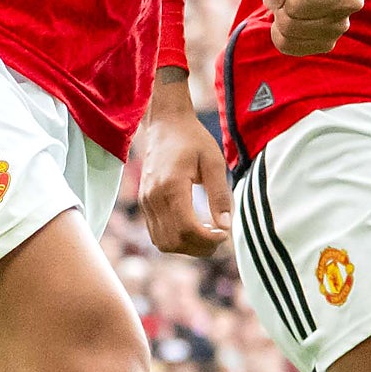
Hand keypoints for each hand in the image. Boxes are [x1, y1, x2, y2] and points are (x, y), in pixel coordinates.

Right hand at [134, 75, 231, 258]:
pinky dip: (175, 240)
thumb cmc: (193, 140)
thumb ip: (220, 194)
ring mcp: (146, 201)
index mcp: (171, 186)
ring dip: (187, 247)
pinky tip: (193, 229)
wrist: (166, 124)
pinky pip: (156, 234)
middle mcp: (153, 197)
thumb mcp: (213, 162)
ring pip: (163, 242)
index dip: (207, 240)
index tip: (225, 234)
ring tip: (207, 235)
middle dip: (200, 247)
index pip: (186, 228)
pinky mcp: (144, 203)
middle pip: (174, 240)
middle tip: (220, 237)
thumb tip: (225, 226)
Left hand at [261, 0, 362, 57]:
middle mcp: (352, 2)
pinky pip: (288, 45)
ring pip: (290, 27)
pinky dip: (279, 32)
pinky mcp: (326, 44)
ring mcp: (341, 26)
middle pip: (295, 6)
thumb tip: (273, 4)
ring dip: (280, 13)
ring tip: (292, 1)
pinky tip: (290, 19)